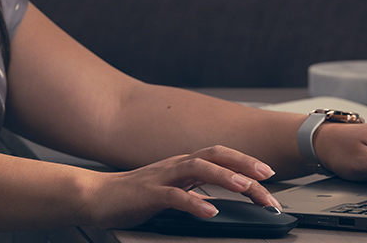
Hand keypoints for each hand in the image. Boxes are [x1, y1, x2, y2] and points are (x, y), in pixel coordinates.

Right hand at [81, 145, 281, 228]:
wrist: (96, 196)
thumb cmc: (133, 196)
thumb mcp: (170, 190)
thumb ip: (193, 190)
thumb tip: (219, 199)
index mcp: (183, 164)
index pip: (220, 156)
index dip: (246, 162)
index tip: (269, 176)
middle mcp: (175, 165)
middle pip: (215, 155)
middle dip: (244, 164)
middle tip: (268, 177)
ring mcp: (162, 177)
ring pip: (198, 169)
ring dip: (224, 177)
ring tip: (245, 187)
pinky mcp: (149, 194)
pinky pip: (174, 196)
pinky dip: (194, 202)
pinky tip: (209, 211)